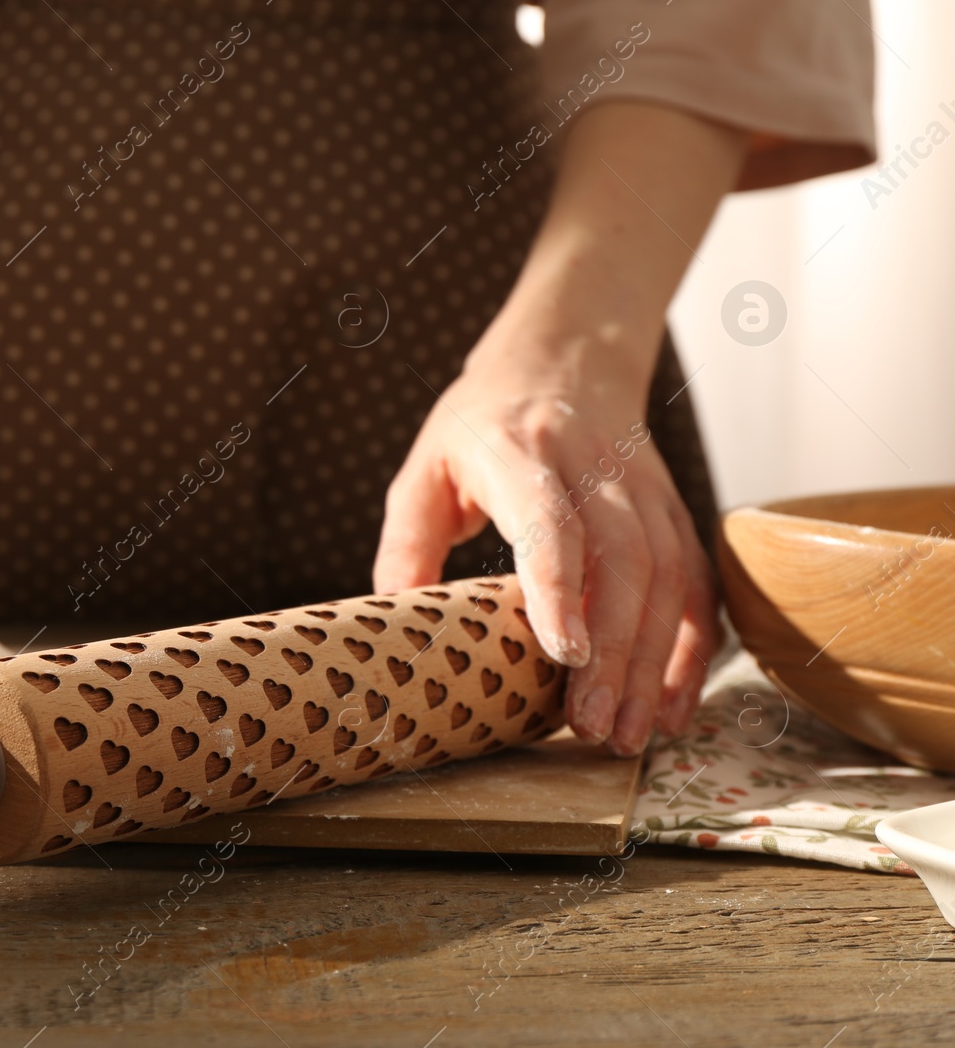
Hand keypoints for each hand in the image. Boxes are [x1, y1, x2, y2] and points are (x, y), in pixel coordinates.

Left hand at [371, 335, 717, 755]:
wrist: (565, 355)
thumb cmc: (481, 423)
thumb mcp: (426, 468)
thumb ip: (407, 545)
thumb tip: (395, 626)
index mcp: (521, 451)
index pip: (550, 521)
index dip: (560, 587)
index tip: (564, 652)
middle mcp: (595, 467)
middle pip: (623, 559)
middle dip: (615, 650)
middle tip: (592, 726)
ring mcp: (645, 487)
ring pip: (666, 576)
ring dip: (653, 662)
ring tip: (626, 734)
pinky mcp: (673, 509)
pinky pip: (694, 582)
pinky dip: (690, 648)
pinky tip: (670, 706)